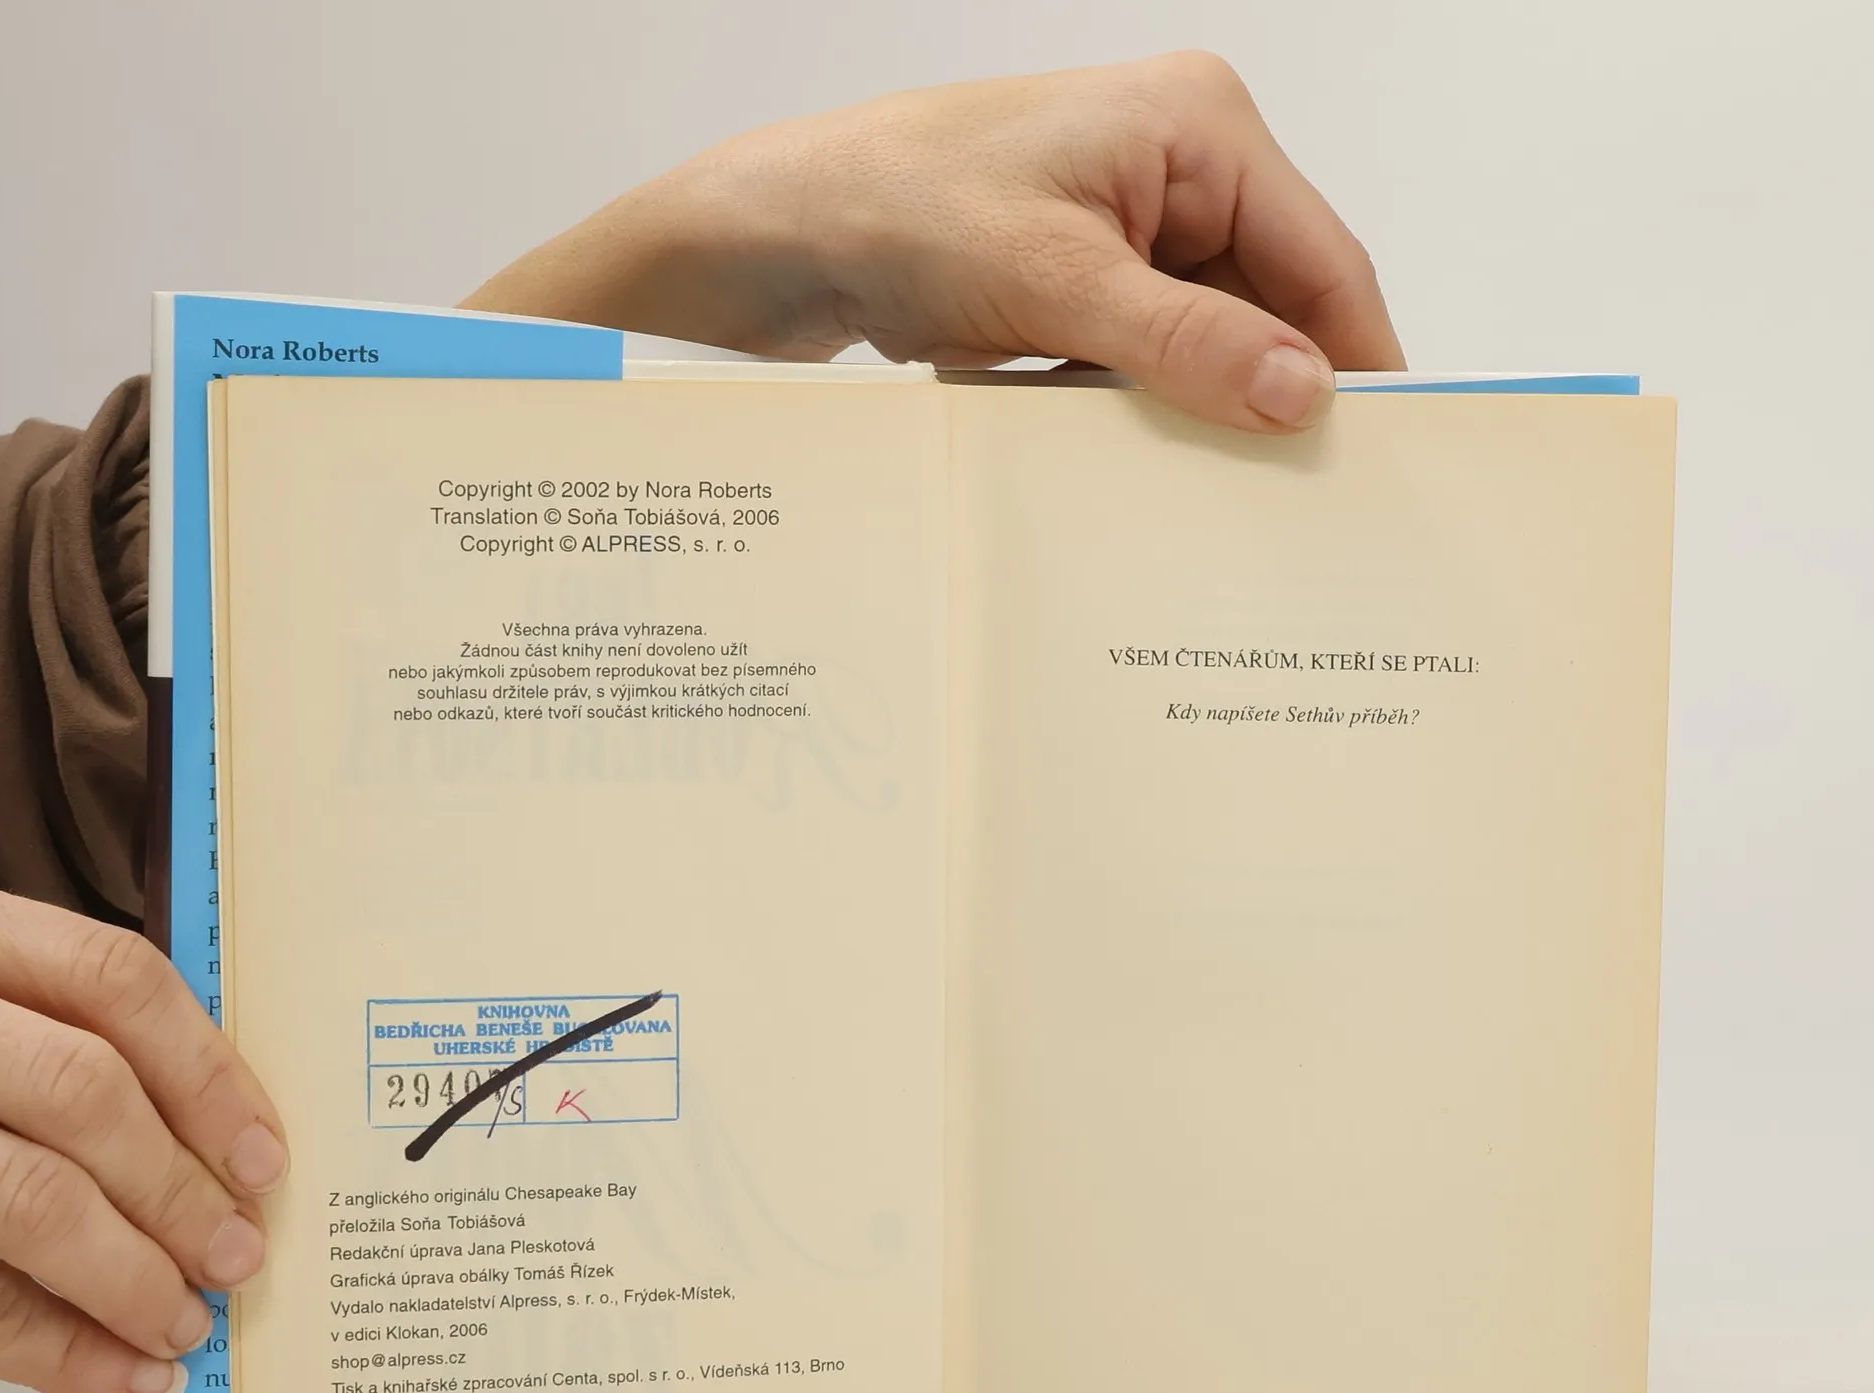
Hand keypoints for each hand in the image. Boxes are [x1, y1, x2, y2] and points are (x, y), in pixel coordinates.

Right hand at [0, 878, 286, 1392]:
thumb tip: (219, 1145)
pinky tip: (119, 1375)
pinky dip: (53, 1348)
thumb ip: (59, 1030)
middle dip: (178, 1191)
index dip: (205, 1074)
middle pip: (81, 1094)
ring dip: (129, 1277)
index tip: (264, 1158)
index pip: (108, 983)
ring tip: (186, 1324)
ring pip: (28, 1196)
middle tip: (238, 1257)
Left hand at [466, 52, 1401, 432]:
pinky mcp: (1078, 280)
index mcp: (1198, 128)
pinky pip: (1146, 357)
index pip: (1323, 262)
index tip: (1375, 463)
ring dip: (1206, 415)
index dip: (1354, 364)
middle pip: (1272, 306)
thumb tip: (1301, 394)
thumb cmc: (895, 209)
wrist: (771, 237)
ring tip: (1229, 507)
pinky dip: (1148, 411)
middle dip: (1277, 397)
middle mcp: (1177, 167)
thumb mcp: (1055, 282)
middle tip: (1300, 510)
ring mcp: (1125, 226)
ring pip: (1208, 341)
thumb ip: (1186, 343)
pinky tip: (1150, 475)